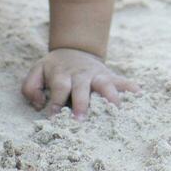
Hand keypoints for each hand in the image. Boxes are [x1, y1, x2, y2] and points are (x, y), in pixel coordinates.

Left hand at [21, 48, 139, 118]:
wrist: (75, 49)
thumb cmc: (54, 68)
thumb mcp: (37, 72)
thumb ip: (31, 87)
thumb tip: (40, 104)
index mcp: (62, 75)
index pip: (59, 89)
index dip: (57, 104)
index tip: (56, 119)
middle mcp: (81, 75)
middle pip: (82, 88)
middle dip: (82, 104)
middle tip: (81, 120)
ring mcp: (98, 74)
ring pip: (105, 84)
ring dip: (110, 97)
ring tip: (115, 111)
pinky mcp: (110, 76)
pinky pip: (123, 81)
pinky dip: (131, 88)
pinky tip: (139, 95)